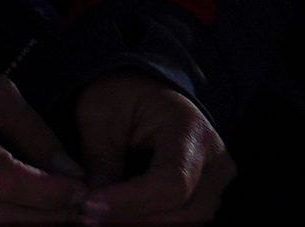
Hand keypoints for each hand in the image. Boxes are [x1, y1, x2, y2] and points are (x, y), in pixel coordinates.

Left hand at [76, 74, 228, 221]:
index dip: (132, 201)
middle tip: (89, 217)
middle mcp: (215, 161)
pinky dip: (149, 222)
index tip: (90, 206)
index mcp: (191, 129)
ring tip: (98, 218)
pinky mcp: (205, 198)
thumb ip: (100, 159)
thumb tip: (91, 204)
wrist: (145, 91)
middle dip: (135, 220)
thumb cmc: (122, 96)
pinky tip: (116, 217)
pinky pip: (181, 220)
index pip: (172, 181)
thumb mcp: (99, 113)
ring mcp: (215, 183)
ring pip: (187, 222)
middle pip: (186, 212)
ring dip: (142, 224)